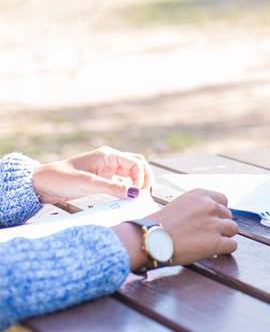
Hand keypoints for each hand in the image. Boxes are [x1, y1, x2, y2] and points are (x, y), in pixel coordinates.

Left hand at [33, 146, 152, 203]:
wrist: (41, 184)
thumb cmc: (61, 178)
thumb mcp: (88, 184)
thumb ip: (113, 188)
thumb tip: (135, 194)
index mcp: (108, 155)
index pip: (135, 162)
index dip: (141, 176)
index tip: (139, 192)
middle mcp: (109, 160)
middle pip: (137, 165)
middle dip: (144, 177)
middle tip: (144, 193)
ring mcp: (106, 170)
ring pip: (131, 174)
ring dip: (136, 183)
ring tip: (137, 196)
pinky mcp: (101, 179)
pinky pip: (120, 182)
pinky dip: (126, 189)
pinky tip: (125, 198)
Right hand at [112, 189, 238, 269]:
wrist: (148, 240)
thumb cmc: (159, 225)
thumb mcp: (179, 205)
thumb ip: (197, 206)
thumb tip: (212, 215)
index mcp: (201, 195)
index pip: (223, 200)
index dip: (218, 212)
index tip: (210, 220)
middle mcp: (210, 206)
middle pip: (228, 216)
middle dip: (219, 225)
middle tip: (205, 234)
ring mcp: (214, 224)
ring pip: (232, 229)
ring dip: (224, 236)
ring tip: (208, 243)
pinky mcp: (215, 242)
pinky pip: (232, 245)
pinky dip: (225, 249)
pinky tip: (214, 251)